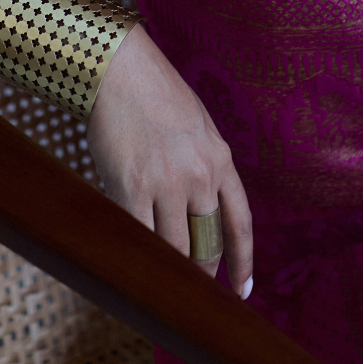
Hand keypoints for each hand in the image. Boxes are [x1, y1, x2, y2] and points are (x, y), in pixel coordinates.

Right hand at [87, 25, 252, 296]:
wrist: (119, 68)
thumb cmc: (153, 93)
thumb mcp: (197, 125)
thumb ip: (202, 164)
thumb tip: (197, 209)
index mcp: (220, 157)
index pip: (240, 222)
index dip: (243, 262)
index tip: (241, 290)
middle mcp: (199, 174)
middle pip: (207, 244)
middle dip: (202, 274)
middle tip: (193, 296)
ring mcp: (165, 183)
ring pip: (173, 250)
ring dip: (169, 273)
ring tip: (160, 290)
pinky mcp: (131, 188)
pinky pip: (138, 238)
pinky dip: (137, 259)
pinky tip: (134, 270)